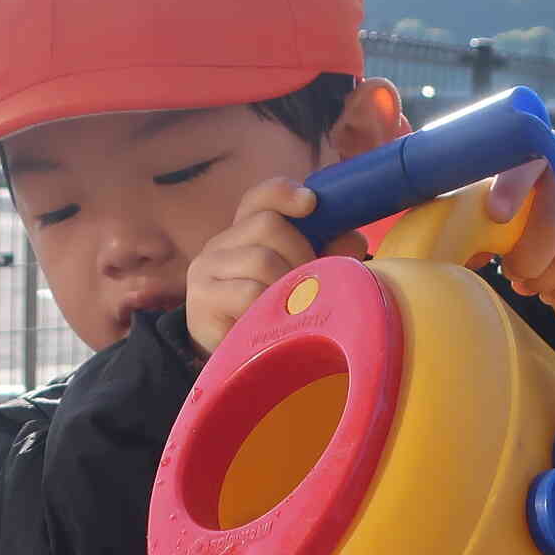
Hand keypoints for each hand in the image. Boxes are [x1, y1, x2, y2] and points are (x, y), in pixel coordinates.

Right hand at [186, 178, 369, 353]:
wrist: (232, 361)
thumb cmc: (272, 314)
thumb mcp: (302, 280)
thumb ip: (329, 255)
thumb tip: (352, 241)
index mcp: (244, 233)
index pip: (259, 197)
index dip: (284, 193)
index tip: (310, 203)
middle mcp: (220, 244)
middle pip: (266, 224)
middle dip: (299, 252)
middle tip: (308, 284)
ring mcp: (206, 270)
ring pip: (260, 259)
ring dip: (287, 284)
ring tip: (292, 308)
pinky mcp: (202, 300)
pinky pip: (247, 293)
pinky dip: (269, 307)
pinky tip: (272, 323)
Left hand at [481, 139, 554, 305]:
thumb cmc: (542, 183)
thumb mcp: (517, 179)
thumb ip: (490, 207)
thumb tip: (473, 257)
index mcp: (540, 152)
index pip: (527, 166)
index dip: (512, 189)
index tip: (497, 213)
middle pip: (552, 222)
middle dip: (526, 259)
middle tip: (511, 270)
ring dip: (544, 281)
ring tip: (528, 283)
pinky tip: (551, 287)